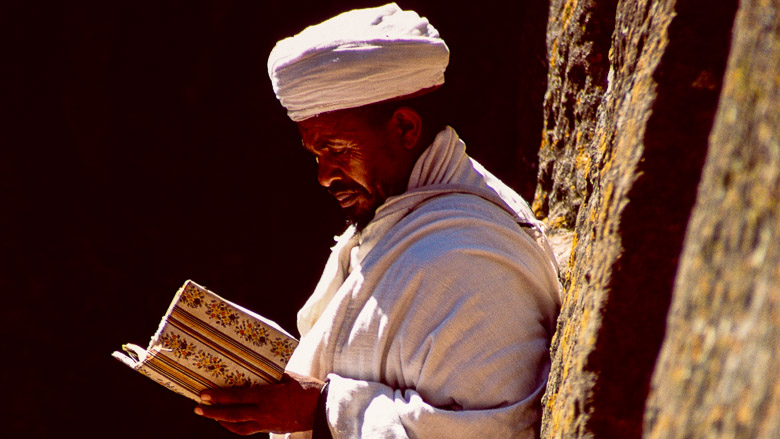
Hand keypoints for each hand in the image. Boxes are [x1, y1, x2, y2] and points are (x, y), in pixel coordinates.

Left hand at [194, 371, 324, 434]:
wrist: (322, 409)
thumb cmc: (307, 388)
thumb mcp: (288, 376)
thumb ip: (270, 374)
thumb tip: (256, 366)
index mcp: (266, 397)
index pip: (236, 397)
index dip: (218, 397)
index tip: (203, 395)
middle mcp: (263, 413)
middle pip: (232, 415)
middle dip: (212, 412)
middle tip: (198, 408)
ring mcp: (266, 423)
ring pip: (238, 426)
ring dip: (222, 422)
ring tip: (211, 416)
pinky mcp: (271, 429)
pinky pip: (249, 430)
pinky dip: (237, 426)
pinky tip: (232, 423)